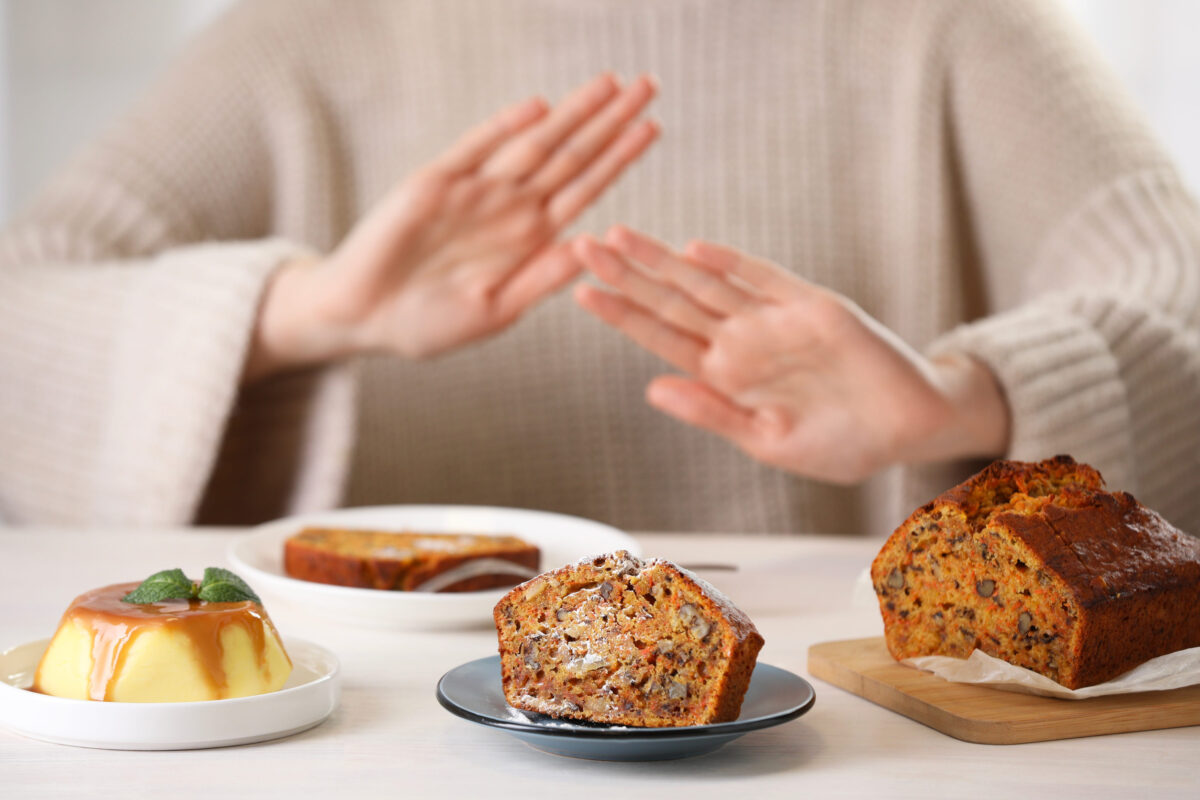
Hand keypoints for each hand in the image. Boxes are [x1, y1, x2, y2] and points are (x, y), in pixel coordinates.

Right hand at [244, 73, 658, 381]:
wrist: (361, 319)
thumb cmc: (427, 324)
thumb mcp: (497, 311)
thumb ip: (542, 278)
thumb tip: (594, 248)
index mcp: (529, 238)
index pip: (585, 188)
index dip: (619, 158)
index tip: (652, 128)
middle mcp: (508, 207)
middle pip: (570, 156)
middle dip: (609, 122)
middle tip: (647, 86)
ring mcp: (472, 191)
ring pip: (532, 145)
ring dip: (570, 115)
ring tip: (609, 84)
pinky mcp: (433, 183)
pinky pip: (475, 150)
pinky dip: (505, 128)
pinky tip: (538, 108)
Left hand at [572, 227, 1009, 482]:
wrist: (908, 429)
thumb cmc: (839, 444)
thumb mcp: (767, 440)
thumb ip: (711, 413)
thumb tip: (650, 389)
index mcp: (724, 376)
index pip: (660, 337)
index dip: (621, 313)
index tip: (580, 291)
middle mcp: (741, 341)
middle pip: (672, 300)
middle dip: (627, 274)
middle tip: (580, 245)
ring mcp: (774, 320)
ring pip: (707, 283)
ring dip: (664, 261)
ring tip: (620, 236)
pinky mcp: (813, 305)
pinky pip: (766, 280)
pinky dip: (734, 265)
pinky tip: (696, 251)